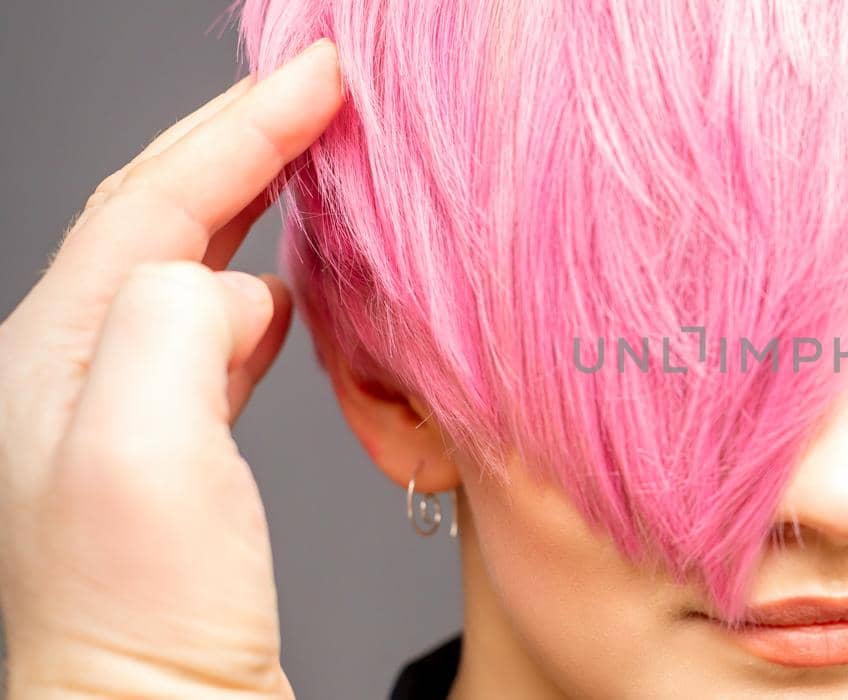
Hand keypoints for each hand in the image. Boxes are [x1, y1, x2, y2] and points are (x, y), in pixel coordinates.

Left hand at [0, 41, 342, 694]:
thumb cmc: (140, 617)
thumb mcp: (138, 448)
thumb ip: (174, 320)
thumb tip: (239, 287)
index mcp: (56, 351)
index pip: (154, 197)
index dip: (244, 125)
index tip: (322, 73)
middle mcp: (73, 372)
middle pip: (159, 214)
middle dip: (243, 139)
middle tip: (323, 88)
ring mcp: (118, 418)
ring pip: (188, 265)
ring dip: (253, 202)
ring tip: (314, 159)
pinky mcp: (169, 464)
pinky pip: (212, 335)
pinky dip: (261, 284)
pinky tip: (292, 294)